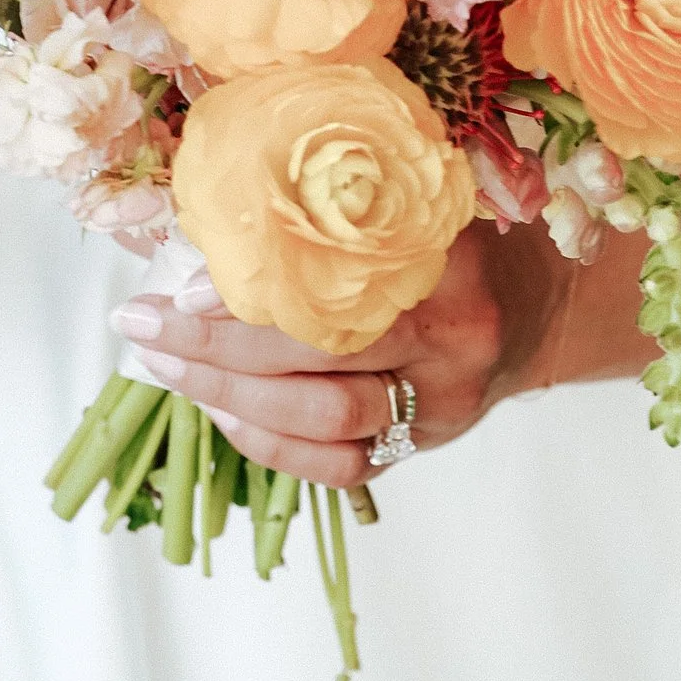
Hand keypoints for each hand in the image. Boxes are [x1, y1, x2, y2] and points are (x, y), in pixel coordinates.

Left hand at [109, 220, 576, 487]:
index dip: (248, 298)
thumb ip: (335, 221)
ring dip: (228, 398)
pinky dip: (268, 445)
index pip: (334, 292)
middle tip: (144, 328)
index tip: (177, 290)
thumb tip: (209, 233)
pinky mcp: (420, 447)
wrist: (537, 311)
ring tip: (168, 368)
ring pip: (321, 421)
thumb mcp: (414, 212)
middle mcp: (451, 344)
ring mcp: (439, 407)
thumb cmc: (458, 249)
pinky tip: (222, 414)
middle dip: (215, 351)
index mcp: (450, 271)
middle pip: (317, 363)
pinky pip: (334, 468)